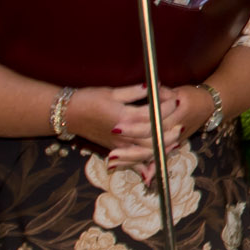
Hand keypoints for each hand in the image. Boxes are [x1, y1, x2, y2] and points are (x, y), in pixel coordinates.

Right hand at [66, 85, 186, 181]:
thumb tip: (153, 86)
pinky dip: (145, 163)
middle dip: (169, 132)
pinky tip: (155, 162)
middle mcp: (123, 134)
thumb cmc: (88, 100)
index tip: (174, 100)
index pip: (152, 115)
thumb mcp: (112, 92)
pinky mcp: (114, 149)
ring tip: (175, 142)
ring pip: (146, 151)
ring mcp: (119, 144)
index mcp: (124, 117)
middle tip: (181, 125)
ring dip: (162, 148)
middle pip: (153, 137)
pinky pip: (133, 160)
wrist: (68, 114)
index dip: (166, 108)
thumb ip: (134, 91)